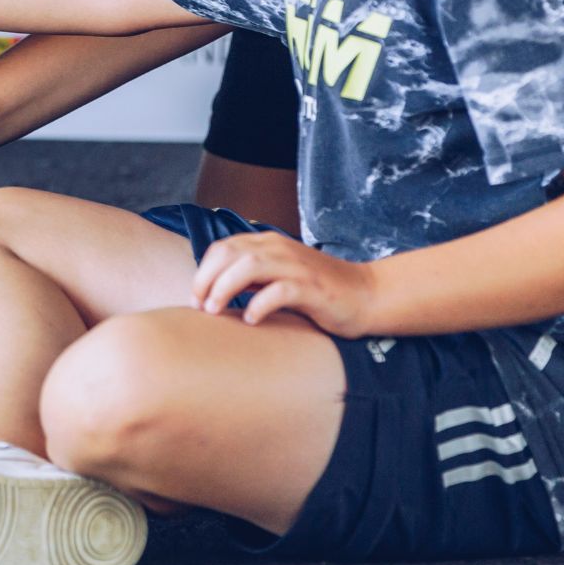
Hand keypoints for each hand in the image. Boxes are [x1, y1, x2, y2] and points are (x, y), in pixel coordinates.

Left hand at [191, 232, 378, 334]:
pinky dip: (260, 304)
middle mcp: (280, 249)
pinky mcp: (313, 288)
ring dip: (225, 288)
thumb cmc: (318, 291)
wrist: (368, 295)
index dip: (202, 272)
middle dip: (206, 279)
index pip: (222, 248)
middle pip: (229, 254)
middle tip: (200, 307)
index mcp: (268, 244)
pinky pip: (280, 290)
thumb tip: (211, 293)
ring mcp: (297, 267)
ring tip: (215, 311)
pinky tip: (252, 320)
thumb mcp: (279, 277)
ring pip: (249, 266)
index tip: (195, 299)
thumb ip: (251, 278)